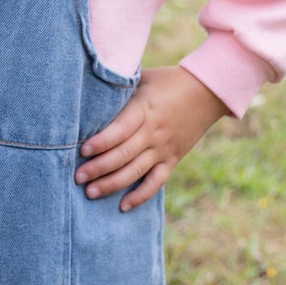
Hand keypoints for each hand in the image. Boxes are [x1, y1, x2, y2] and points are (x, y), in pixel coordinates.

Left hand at [74, 66, 228, 211]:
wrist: (207, 91)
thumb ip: (119, 88)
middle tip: (77, 177)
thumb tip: (89, 91)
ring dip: (112, 184)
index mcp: (144, 108)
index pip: (120, 129)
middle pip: (123, 154)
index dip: (101, 141)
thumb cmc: (168, 81)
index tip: (82, 150)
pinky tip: (123, 206)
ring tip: (91, 192)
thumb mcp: (143, 78)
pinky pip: (156, 181)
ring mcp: (163, 148)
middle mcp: (153, 131)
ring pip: (136, 171)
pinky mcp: (172, 159)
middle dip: (98, 168)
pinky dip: (141, 195)